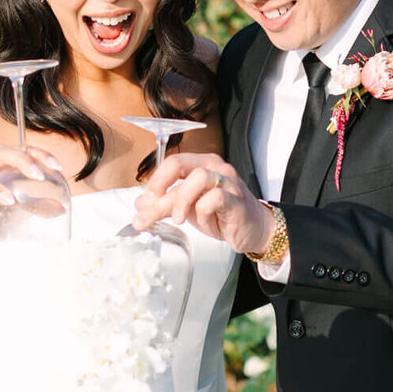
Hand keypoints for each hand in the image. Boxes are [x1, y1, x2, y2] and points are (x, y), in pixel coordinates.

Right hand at [0, 145, 65, 225]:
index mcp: (1, 155)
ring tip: (11, 201)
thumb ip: (34, 201)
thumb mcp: (11, 194)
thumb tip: (61, 210)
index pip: (25, 149)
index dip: (42, 156)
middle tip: (39, 177)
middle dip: (24, 163)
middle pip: (6, 154)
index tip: (58, 168)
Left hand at [131, 154, 274, 256]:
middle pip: (179, 166)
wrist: (252, 229)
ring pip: (198, 178)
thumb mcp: (188, 209)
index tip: (144, 202)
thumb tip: (139, 205)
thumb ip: (165, 203)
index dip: (155, 181)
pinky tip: (204, 222)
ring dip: (182, 201)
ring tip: (179, 219)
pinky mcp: (237, 200)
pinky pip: (215, 199)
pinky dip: (203, 212)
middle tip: (149, 211)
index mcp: (201, 164)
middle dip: (159, 190)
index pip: (172, 162)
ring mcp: (228, 182)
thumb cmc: (221, 215)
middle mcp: (215, 167)